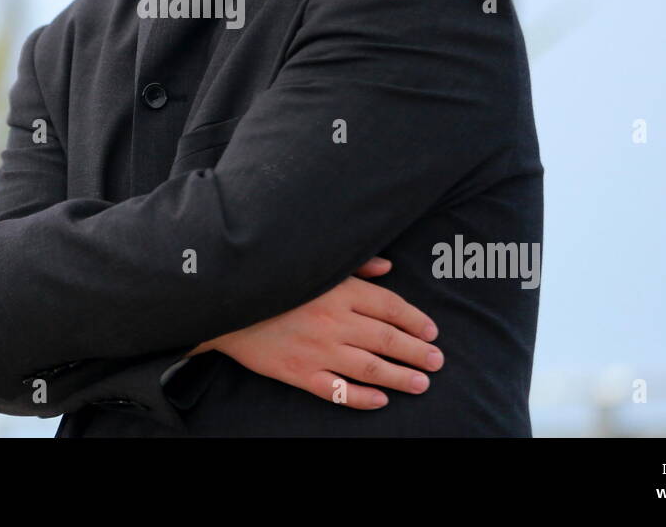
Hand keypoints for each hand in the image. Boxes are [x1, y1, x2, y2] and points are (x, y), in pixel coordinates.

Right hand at [206, 256, 442, 408]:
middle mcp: (334, 321)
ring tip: (421, 383)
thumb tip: (389, 268)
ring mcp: (318, 350)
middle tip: (437, 361)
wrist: (228, 304)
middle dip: (417, 351)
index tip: (432, 332)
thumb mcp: (316, 265)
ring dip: (400, 377)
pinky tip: (381, 399)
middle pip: (387, 339)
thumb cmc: (276, 281)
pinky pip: (338, 391)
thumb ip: (355, 266)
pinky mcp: (300, 372)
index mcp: (339, 290)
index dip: (415, 321)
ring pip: (370, 368)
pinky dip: (362, 397)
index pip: (390, 307)